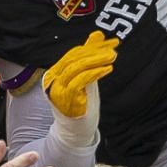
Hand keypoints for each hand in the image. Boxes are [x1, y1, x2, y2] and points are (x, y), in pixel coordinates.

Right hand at [42, 31, 116, 145]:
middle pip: (74, 58)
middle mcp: (52, 79)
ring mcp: (56, 89)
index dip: (93, 47)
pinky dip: (94, 73)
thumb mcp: (88, 76)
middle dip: (95, 52)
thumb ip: (90, 56)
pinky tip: (107, 69)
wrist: (77, 131)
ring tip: (112, 57)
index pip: (74, 54)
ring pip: (76, 67)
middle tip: (113, 49)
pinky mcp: (64, 99)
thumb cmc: (83, 104)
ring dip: (96, 60)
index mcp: (56, 72)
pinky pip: (79, 81)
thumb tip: (97, 35)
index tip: (111, 43)